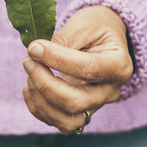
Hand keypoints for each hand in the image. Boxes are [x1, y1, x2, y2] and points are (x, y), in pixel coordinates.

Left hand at [22, 5, 133, 133]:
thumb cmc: (95, 27)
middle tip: (28, 60)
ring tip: (30, 73)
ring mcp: (95, 105)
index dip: (57, 60)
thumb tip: (36, 53)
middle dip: (45, 84)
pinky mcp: (80, 112)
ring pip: (67, 121)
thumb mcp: (84, 24)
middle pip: (76, 102)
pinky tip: (30, 86)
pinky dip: (38, 108)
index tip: (34, 48)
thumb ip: (63, 39)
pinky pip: (57, 122)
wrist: (103, 38)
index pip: (88, 69)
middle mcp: (110, 91)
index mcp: (118, 65)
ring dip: (40, 100)